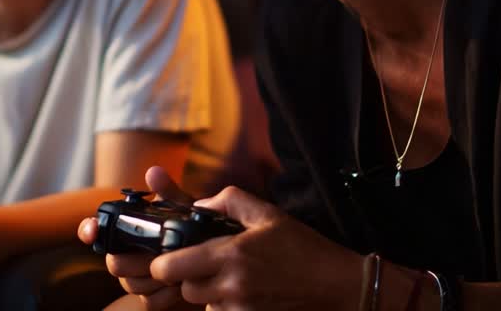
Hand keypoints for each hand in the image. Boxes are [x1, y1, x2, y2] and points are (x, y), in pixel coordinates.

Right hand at [77, 166, 199, 310]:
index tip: (93, 230)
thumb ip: (169, 192)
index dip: (90, 229)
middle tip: (162, 254)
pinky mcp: (150, 298)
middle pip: (114, 263)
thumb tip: (153, 171)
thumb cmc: (193, 230)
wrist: (214, 257)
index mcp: (129, 230)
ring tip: (178, 267)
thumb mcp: (184, 209)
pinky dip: (166, 295)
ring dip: (156, 277)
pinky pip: (147, 302)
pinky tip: (180, 284)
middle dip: (140, 260)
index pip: (96, 229)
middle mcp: (126, 254)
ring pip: (130, 284)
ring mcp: (136, 278)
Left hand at [150, 186, 361, 310]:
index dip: (164, 263)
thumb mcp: (268, 213)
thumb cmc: (303, 247)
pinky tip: (247, 293)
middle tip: (207, 264)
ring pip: (204, 305)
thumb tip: (200, 204)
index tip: (169, 257)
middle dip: (189, 277)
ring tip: (234, 279)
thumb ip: (229, 200)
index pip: (173, 267)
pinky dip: (227, 306)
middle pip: (186, 289)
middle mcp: (232, 286)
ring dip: (210, 294)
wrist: (336, 284)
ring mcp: (241, 309)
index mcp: (231, 254)